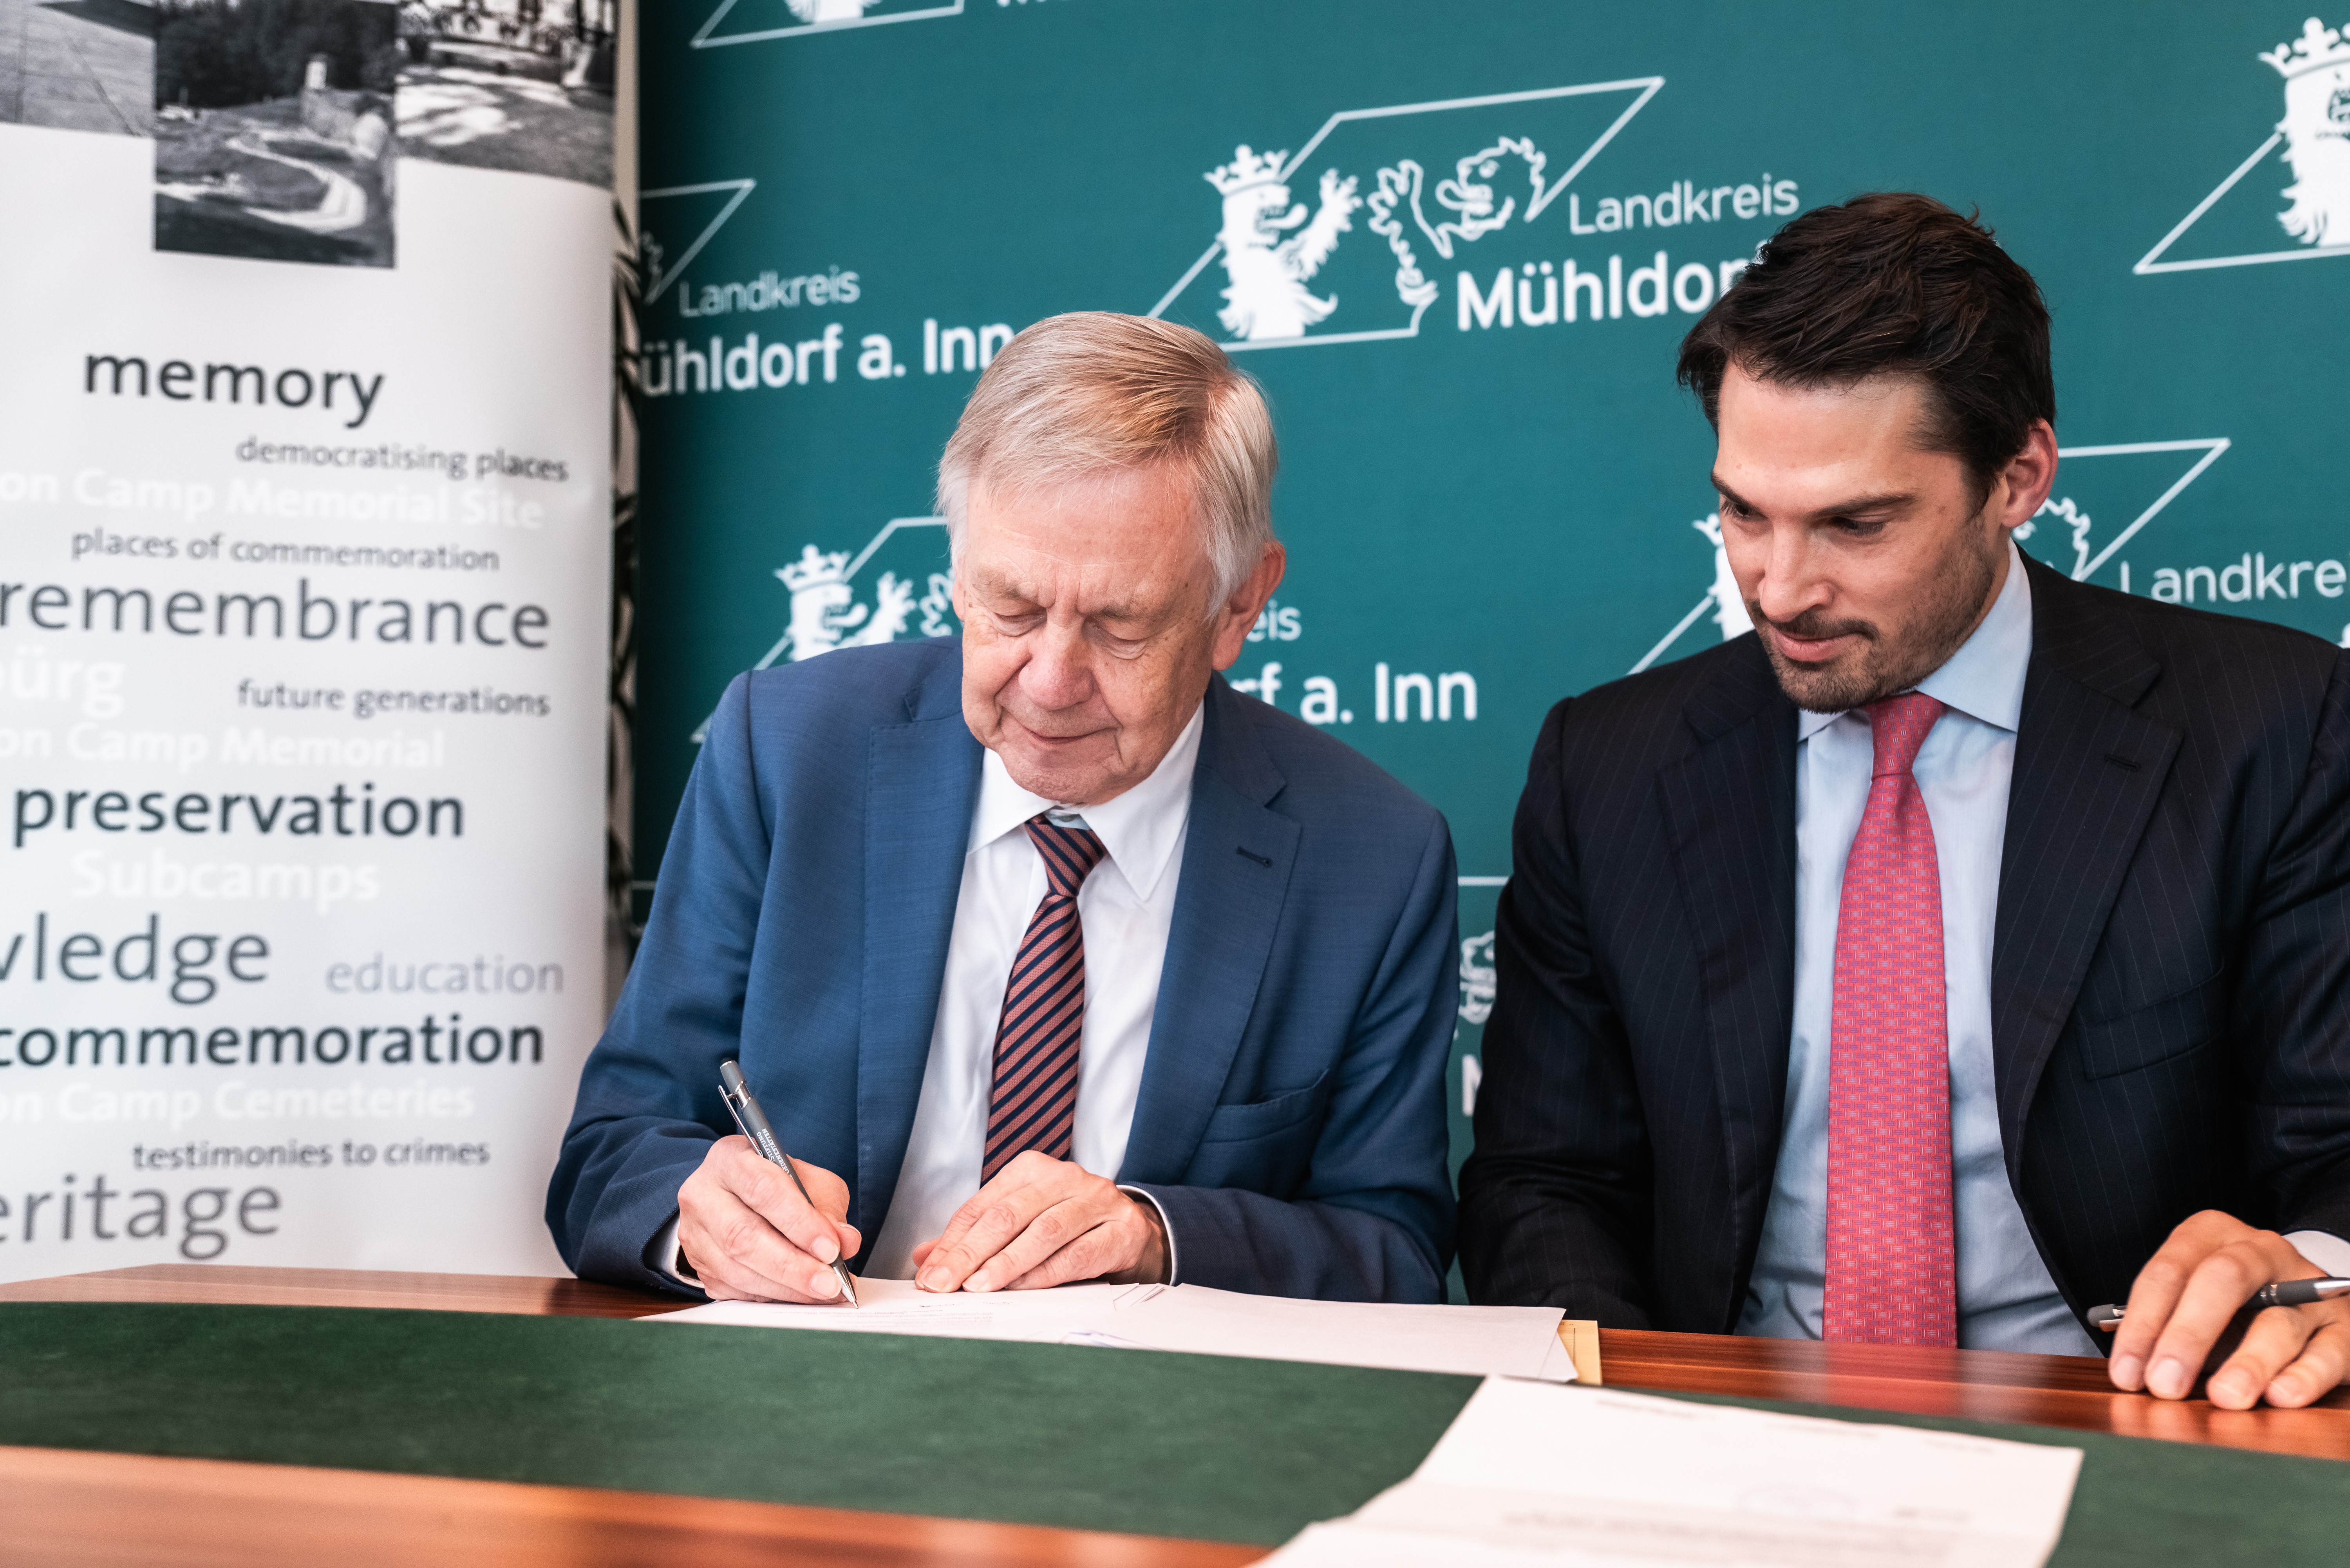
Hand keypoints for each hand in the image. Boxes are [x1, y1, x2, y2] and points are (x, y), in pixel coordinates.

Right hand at [675, 1135, 861, 1303]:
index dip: (798, 1222)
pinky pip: (733, 1290)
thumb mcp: (808, 1180)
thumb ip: (827, 1207)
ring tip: (822, 1292)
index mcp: (730, 1159)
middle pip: (742, 1236)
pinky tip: (798, 1295)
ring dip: (785, 1287)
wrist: (734, 1195)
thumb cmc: (775, 1184)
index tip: (831, 1248)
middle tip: (828, 1282)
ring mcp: (693, 1234)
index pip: (762, 1189)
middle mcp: (703, 1194)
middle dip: (792, 1265)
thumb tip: (846, 1242)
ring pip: (736, 1269)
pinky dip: (771, 1296)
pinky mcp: (697, 1266)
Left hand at [909, 1151, 1166, 1293]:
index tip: (930, 1274)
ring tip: (979, 1286)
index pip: (981, 1206)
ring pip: (1044, 1230)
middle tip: (944, 1283)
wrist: (1132, 1229)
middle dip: (970, 1253)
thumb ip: (974, 1237)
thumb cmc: (1068, 1225)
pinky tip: (1023, 1287)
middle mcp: (1064, 1177)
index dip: (952, 1243)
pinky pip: (1078, 1253)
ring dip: (1007, 1262)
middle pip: (1007, 1215)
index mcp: (1031, 1169)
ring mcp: (1095, 1201)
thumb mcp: (1020, 1222)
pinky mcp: (1120, 1230)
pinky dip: (1046, 1272)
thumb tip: (924, 1258)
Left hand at [2107, 1210, 2349, 1408]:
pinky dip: (2304, 1376)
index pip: (2169, 1272)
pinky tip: (2281, 1396)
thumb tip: (2132, 1375)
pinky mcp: (2345, 1324)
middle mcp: (2261, 1251)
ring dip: (2248, 1362)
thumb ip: (2163, 1327)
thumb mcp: (2191, 1301)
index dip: (2143, 1323)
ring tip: (2225, 1396)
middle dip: (2188, 1335)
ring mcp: (2308, 1286)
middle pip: (2222, 1282)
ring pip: (2278, 1321)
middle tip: (2164, 1383)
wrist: (2303, 1293)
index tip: (2125, 1373)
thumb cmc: (2230, 1305)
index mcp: (2210, 1235)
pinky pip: (2328, 1351)